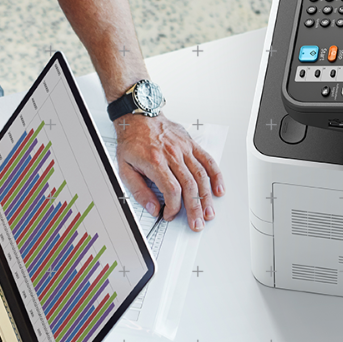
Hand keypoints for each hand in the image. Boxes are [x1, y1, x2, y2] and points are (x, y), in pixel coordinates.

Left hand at [115, 113, 224, 230]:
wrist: (137, 117)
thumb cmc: (131, 142)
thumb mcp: (124, 168)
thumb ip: (138, 190)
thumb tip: (152, 208)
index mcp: (154, 161)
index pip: (171, 189)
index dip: (173, 207)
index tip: (169, 215)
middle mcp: (172, 154)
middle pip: (189, 185)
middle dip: (194, 208)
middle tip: (197, 223)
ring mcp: (184, 148)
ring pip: (201, 176)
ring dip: (206, 197)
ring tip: (208, 213)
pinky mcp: (191, 144)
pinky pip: (207, 160)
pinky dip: (215, 176)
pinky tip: (218, 189)